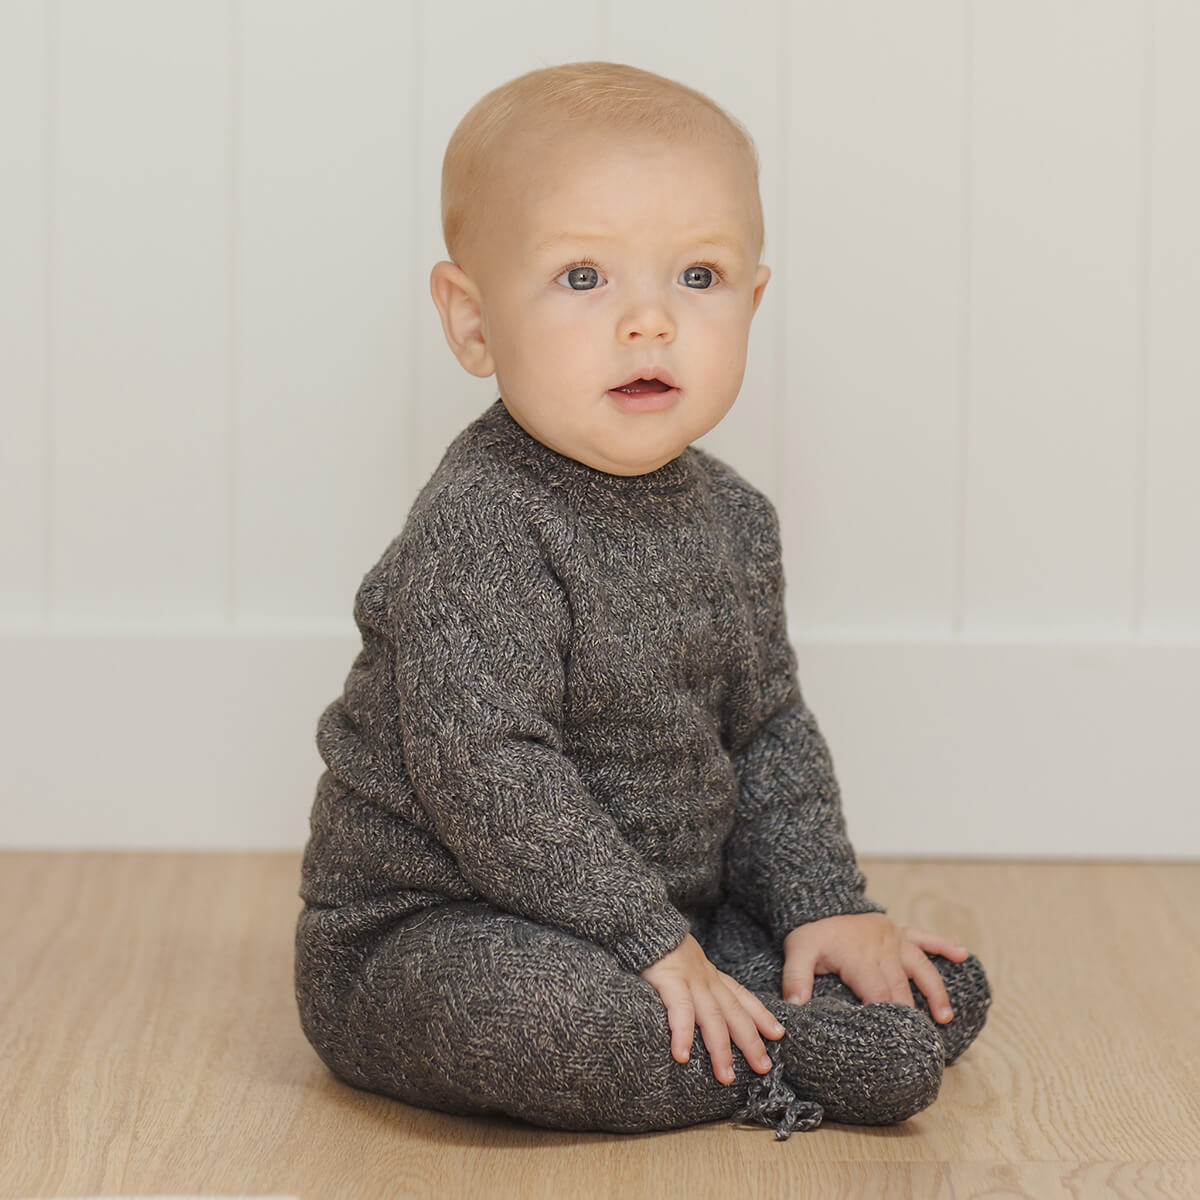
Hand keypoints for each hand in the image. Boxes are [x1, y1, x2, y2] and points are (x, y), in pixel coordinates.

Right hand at [640, 933, 785, 1084]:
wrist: (642, 922)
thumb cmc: (659, 947)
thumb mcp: (684, 963)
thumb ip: (693, 984)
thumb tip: (700, 1009)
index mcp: (710, 975)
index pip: (741, 996)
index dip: (761, 1015)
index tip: (778, 1033)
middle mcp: (706, 979)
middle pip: (734, 1013)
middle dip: (750, 1041)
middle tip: (764, 1068)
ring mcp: (690, 980)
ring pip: (712, 1018)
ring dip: (721, 1049)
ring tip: (726, 1077)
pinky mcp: (670, 981)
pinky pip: (680, 1011)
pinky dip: (683, 1034)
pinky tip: (682, 1056)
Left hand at [781, 913, 969, 1023]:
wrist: (821, 900)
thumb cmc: (811, 933)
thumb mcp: (797, 952)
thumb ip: (795, 978)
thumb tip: (795, 1006)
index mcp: (859, 958)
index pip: (877, 993)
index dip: (886, 1016)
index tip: (895, 1039)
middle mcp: (882, 949)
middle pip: (901, 987)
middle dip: (912, 1014)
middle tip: (923, 1042)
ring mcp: (894, 939)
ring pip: (921, 967)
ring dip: (934, 991)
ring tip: (944, 1017)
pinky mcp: (900, 931)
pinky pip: (925, 937)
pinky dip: (944, 944)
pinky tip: (963, 955)